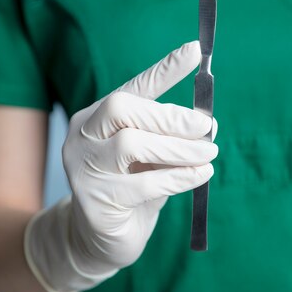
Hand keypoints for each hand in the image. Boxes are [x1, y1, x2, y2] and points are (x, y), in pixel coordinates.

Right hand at [24, 40, 217, 291]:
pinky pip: (143, 183)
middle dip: (171, 116)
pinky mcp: (93, 201)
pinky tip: (201, 174)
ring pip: (131, 144)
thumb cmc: (133, 192)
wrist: (102, 241)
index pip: (131, 87)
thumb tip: (208, 121)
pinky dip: (179, 177)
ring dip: (179, 148)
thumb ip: (170, 138)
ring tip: (210, 153)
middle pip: (123, 108)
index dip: (164, 70)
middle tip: (207, 128)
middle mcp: (82, 136)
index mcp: (97, 118)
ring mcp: (82, 168)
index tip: (196, 50)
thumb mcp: (152, 159)